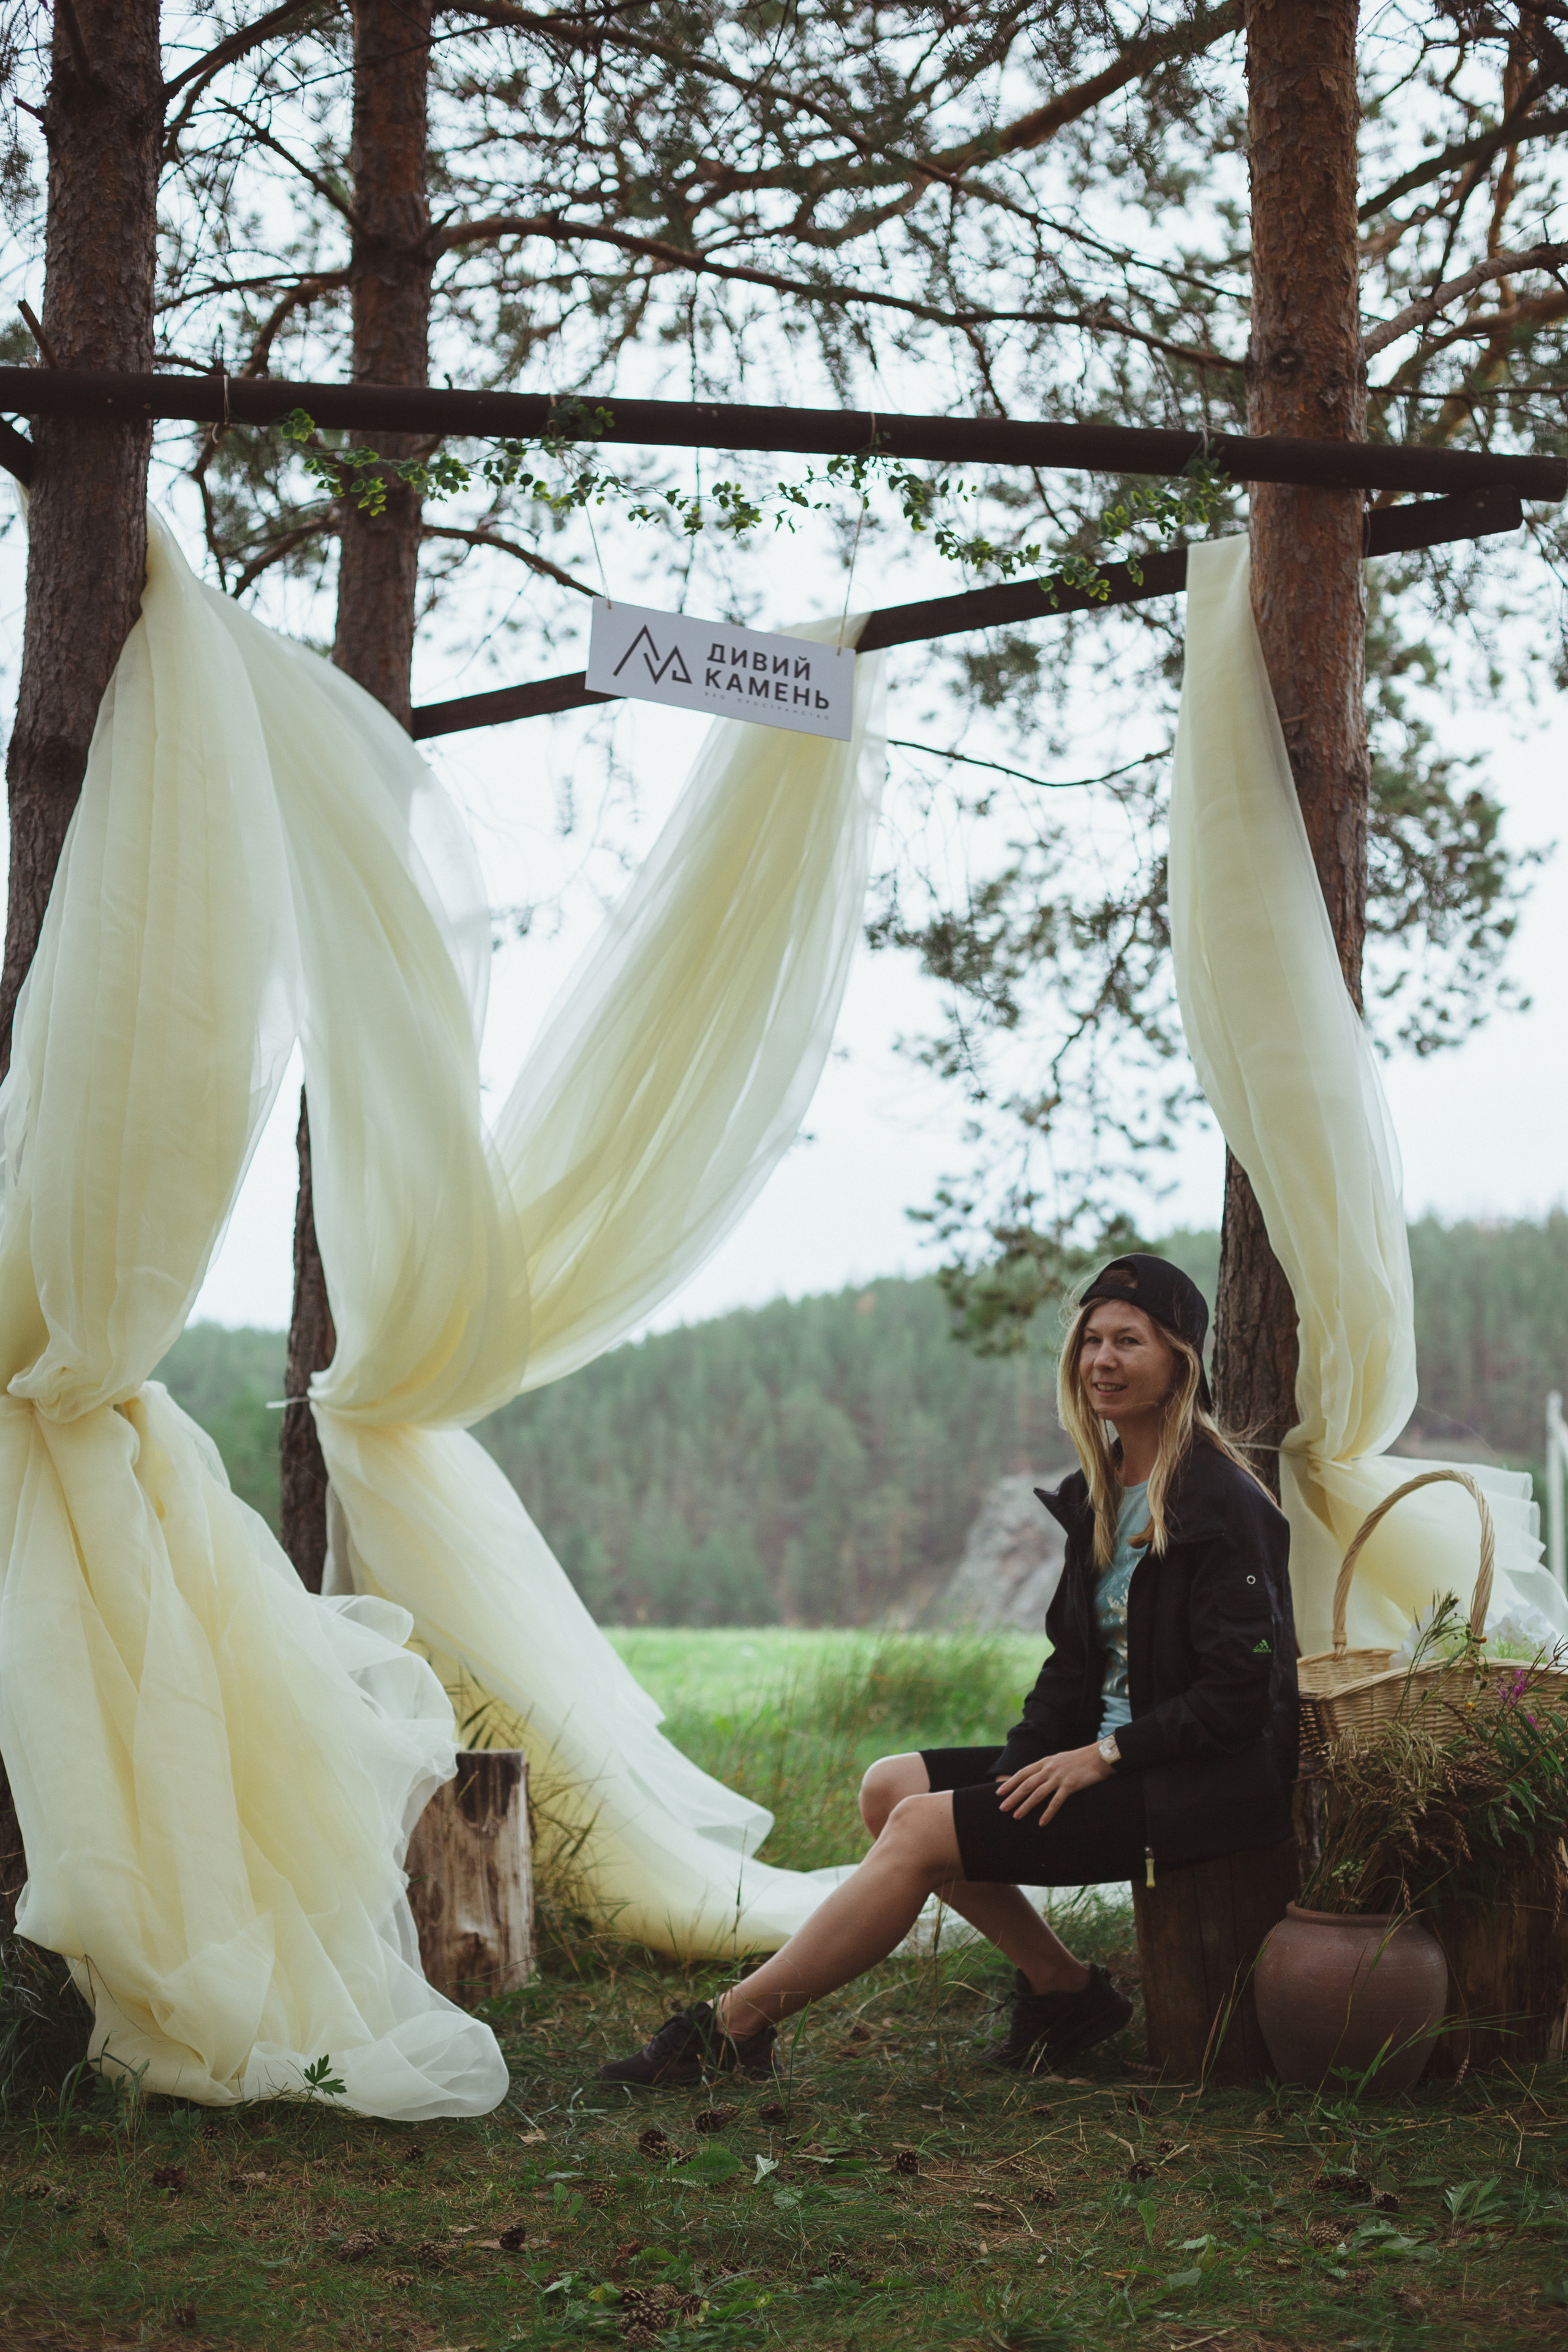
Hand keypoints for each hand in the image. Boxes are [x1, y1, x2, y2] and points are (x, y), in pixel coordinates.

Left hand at [994, 1743, 1114, 1826]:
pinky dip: (1048, 1812)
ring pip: (1038, 1793)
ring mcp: (1059, 1777)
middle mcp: (1049, 1769)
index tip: (999, 1792)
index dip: (1010, 1783)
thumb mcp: (1059, 1760)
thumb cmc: (1080, 1759)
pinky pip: (1056, 1801)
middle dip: (1013, 1797)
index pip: (1023, 1773)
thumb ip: (1047, 1767)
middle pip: (1026, 1784)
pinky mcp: (1070, 1785)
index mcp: (1045, 1761)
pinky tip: (1041, 1822)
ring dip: (1026, 1806)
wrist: (1099, 1756)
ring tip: (1016, 1816)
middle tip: (1002, 1808)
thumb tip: (1036, 1777)